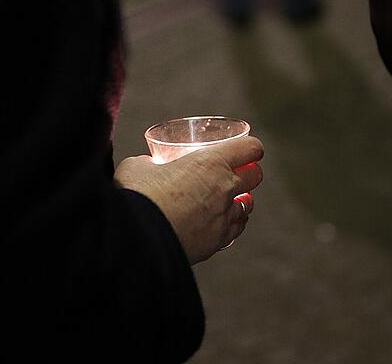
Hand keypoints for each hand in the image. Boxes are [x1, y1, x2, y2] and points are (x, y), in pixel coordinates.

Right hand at [114, 136, 263, 264]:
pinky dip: (230, 225)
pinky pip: (233, 231)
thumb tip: (148, 166)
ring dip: (240, 201)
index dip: (251, 147)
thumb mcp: (138, 166)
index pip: (250, 148)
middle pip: (255, 177)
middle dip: (249, 173)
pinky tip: (219, 223)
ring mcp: (223, 218)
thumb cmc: (137, 196)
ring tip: (228, 201)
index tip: (248, 149)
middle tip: (236, 173)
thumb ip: (149, 163)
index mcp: (211, 163)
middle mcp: (225, 189)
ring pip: (248, 207)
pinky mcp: (216, 243)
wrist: (136, 239)